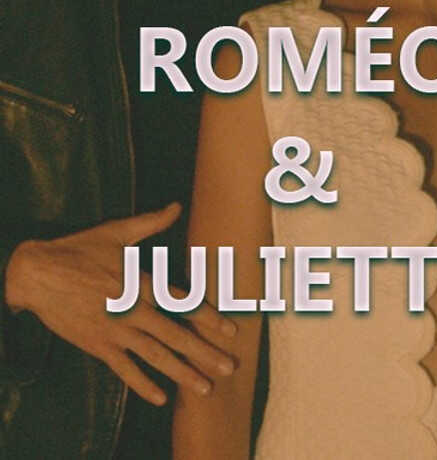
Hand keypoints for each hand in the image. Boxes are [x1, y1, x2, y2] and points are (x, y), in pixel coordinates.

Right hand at [5, 203, 236, 404]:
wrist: (39, 274)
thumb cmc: (80, 249)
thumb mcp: (117, 232)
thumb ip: (151, 222)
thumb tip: (177, 205)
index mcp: (141, 282)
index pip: (183, 303)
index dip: (208, 318)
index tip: (230, 331)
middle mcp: (133, 310)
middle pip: (175, 335)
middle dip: (204, 352)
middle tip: (229, 367)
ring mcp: (116, 331)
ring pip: (156, 356)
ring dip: (182, 373)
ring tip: (205, 388)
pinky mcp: (99, 346)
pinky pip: (125, 370)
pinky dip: (143, 384)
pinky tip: (161, 397)